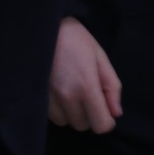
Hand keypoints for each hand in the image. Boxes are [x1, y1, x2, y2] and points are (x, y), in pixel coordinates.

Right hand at [48, 17, 122, 133]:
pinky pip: (53, 117)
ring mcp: (49, 99)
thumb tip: (116, 113)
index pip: (101, 125)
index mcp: (86, 86)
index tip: (106, 109)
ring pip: (67, 123)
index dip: (107, 121)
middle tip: (89, 94)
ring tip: (73, 91)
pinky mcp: (37, 98)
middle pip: (84, 126)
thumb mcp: (100, 57)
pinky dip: (59, 110)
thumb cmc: (75, 39)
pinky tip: (61, 92)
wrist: (42, 28)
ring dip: (73, 114)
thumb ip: (112, 86)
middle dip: (90, 115)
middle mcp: (67, 97)